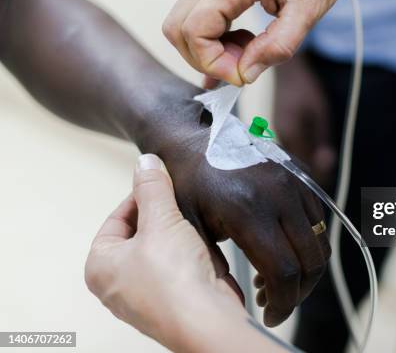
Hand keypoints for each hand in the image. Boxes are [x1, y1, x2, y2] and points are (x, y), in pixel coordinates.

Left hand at [85, 154, 244, 351]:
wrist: (208, 320)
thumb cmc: (174, 280)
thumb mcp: (161, 219)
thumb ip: (152, 188)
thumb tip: (146, 163)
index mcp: (100, 266)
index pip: (117, 218)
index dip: (141, 197)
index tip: (161, 184)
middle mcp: (118, 284)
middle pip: (142, 234)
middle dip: (166, 219)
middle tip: (181, 207)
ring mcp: (146, 296)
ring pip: (165, 251)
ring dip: (183, 239)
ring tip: (195, 234)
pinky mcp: (174, 302)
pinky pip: (183, 269)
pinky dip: (195, 259)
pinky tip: (206, 256)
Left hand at [138, 99, 330, 326]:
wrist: (194, 136)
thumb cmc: (185, 185)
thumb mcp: (184, 225)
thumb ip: (211, 263)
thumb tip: (230, 297)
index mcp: (246, 208)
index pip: (284, 270)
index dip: (282, 302)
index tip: (270, 314)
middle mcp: (278, 192)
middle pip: (311, 259)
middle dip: (299, 292)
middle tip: (277, 303)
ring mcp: (293, 179)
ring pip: (320, 239)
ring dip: (307, 268)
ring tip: (277, 279)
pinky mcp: (300, 173)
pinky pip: (318, 217)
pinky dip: (308, 242)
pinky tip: (284, 250)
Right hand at [162, 0, 364, 85]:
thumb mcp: (308, 9)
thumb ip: (277, 46)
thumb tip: (246, 73)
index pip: (195, 31)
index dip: (212, 62)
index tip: (241, 76)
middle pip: (178, 28)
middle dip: (203, 59)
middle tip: (240, 67)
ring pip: (183, 22)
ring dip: (208, 48)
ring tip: (246, 50)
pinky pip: (197, 12)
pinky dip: (212, 36)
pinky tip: (242, 41)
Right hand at [274, 54, 336, 188]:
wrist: (288, 69)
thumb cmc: (306, 87)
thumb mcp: (320, 112)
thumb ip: (322, 139)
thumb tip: (327, 163)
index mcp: (289, 133)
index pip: (304, 164)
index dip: (319, 172)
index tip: (332, 172)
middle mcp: (277, 137)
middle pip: (296, 164)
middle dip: (313, 168)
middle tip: (329, 166)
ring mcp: (274, 134)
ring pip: (292, 156)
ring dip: (307, 159)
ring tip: (322, 158)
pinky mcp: (277, 130)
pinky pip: (289, 147)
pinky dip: (301, 150)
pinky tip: (311, 147)